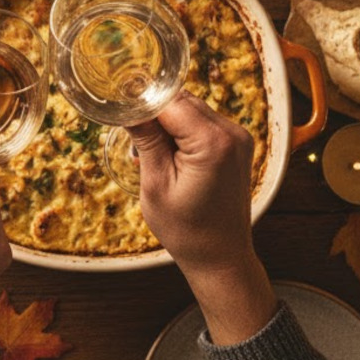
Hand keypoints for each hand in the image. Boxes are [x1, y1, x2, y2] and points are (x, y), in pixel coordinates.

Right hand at [126, 93, 255, 274]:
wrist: (221, 257)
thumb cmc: (187, 230)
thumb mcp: (156, 184)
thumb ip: (146, 140)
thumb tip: (128, 106)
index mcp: (213, 142)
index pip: (169, 102)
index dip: (142, 106)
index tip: (121, 114)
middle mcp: (232, 132)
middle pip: (181, 102)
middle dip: (155, 117)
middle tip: (137, 147)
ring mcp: (238, 137)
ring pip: (191, 110)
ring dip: (168, 126)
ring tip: (155, 159)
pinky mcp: (237, 144)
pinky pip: (202, 124)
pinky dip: (182, 134)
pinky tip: (172, 160)